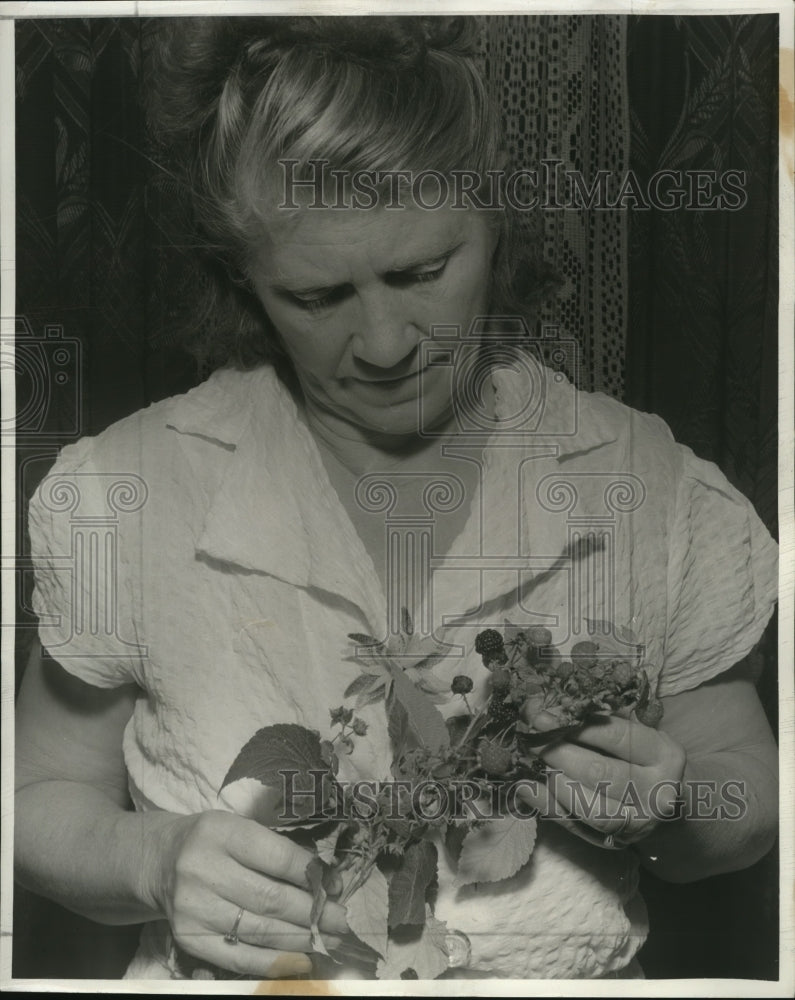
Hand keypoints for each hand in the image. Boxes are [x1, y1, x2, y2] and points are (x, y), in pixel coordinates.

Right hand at [145, 810, 364, 977]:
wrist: (159, 861)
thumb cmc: (212, 841)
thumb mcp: (240, 829)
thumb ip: (278, 852)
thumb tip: (326, 882)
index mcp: (222, 833)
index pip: (277, 857)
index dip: (311, 875)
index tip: (336, 886)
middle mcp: (204, 870)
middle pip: (271, 898)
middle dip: (313, 913)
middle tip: (341, 920)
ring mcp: (194, 908)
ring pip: (260, 930)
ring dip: (301, 939)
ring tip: (328, 939)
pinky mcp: (190, 938)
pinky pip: (239, 957)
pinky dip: (274, 963)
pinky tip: (301, 961)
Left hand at [519, 711, 686, 848]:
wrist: (676, 807)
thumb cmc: (647, 758)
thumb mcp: (642, 733)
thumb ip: (609, 719)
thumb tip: (559, 705)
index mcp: (663, 756)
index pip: (616, 737)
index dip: (578, 727)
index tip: (546, 717)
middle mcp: (655, 792)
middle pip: (599, 773)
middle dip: (558, 752)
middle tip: (531, 737)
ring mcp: (636, 822)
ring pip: (588, 805)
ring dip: (553, 781)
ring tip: (531, 760)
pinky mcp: (614, 841)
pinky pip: (575, 825)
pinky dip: (547, 805)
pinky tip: (525, 787)